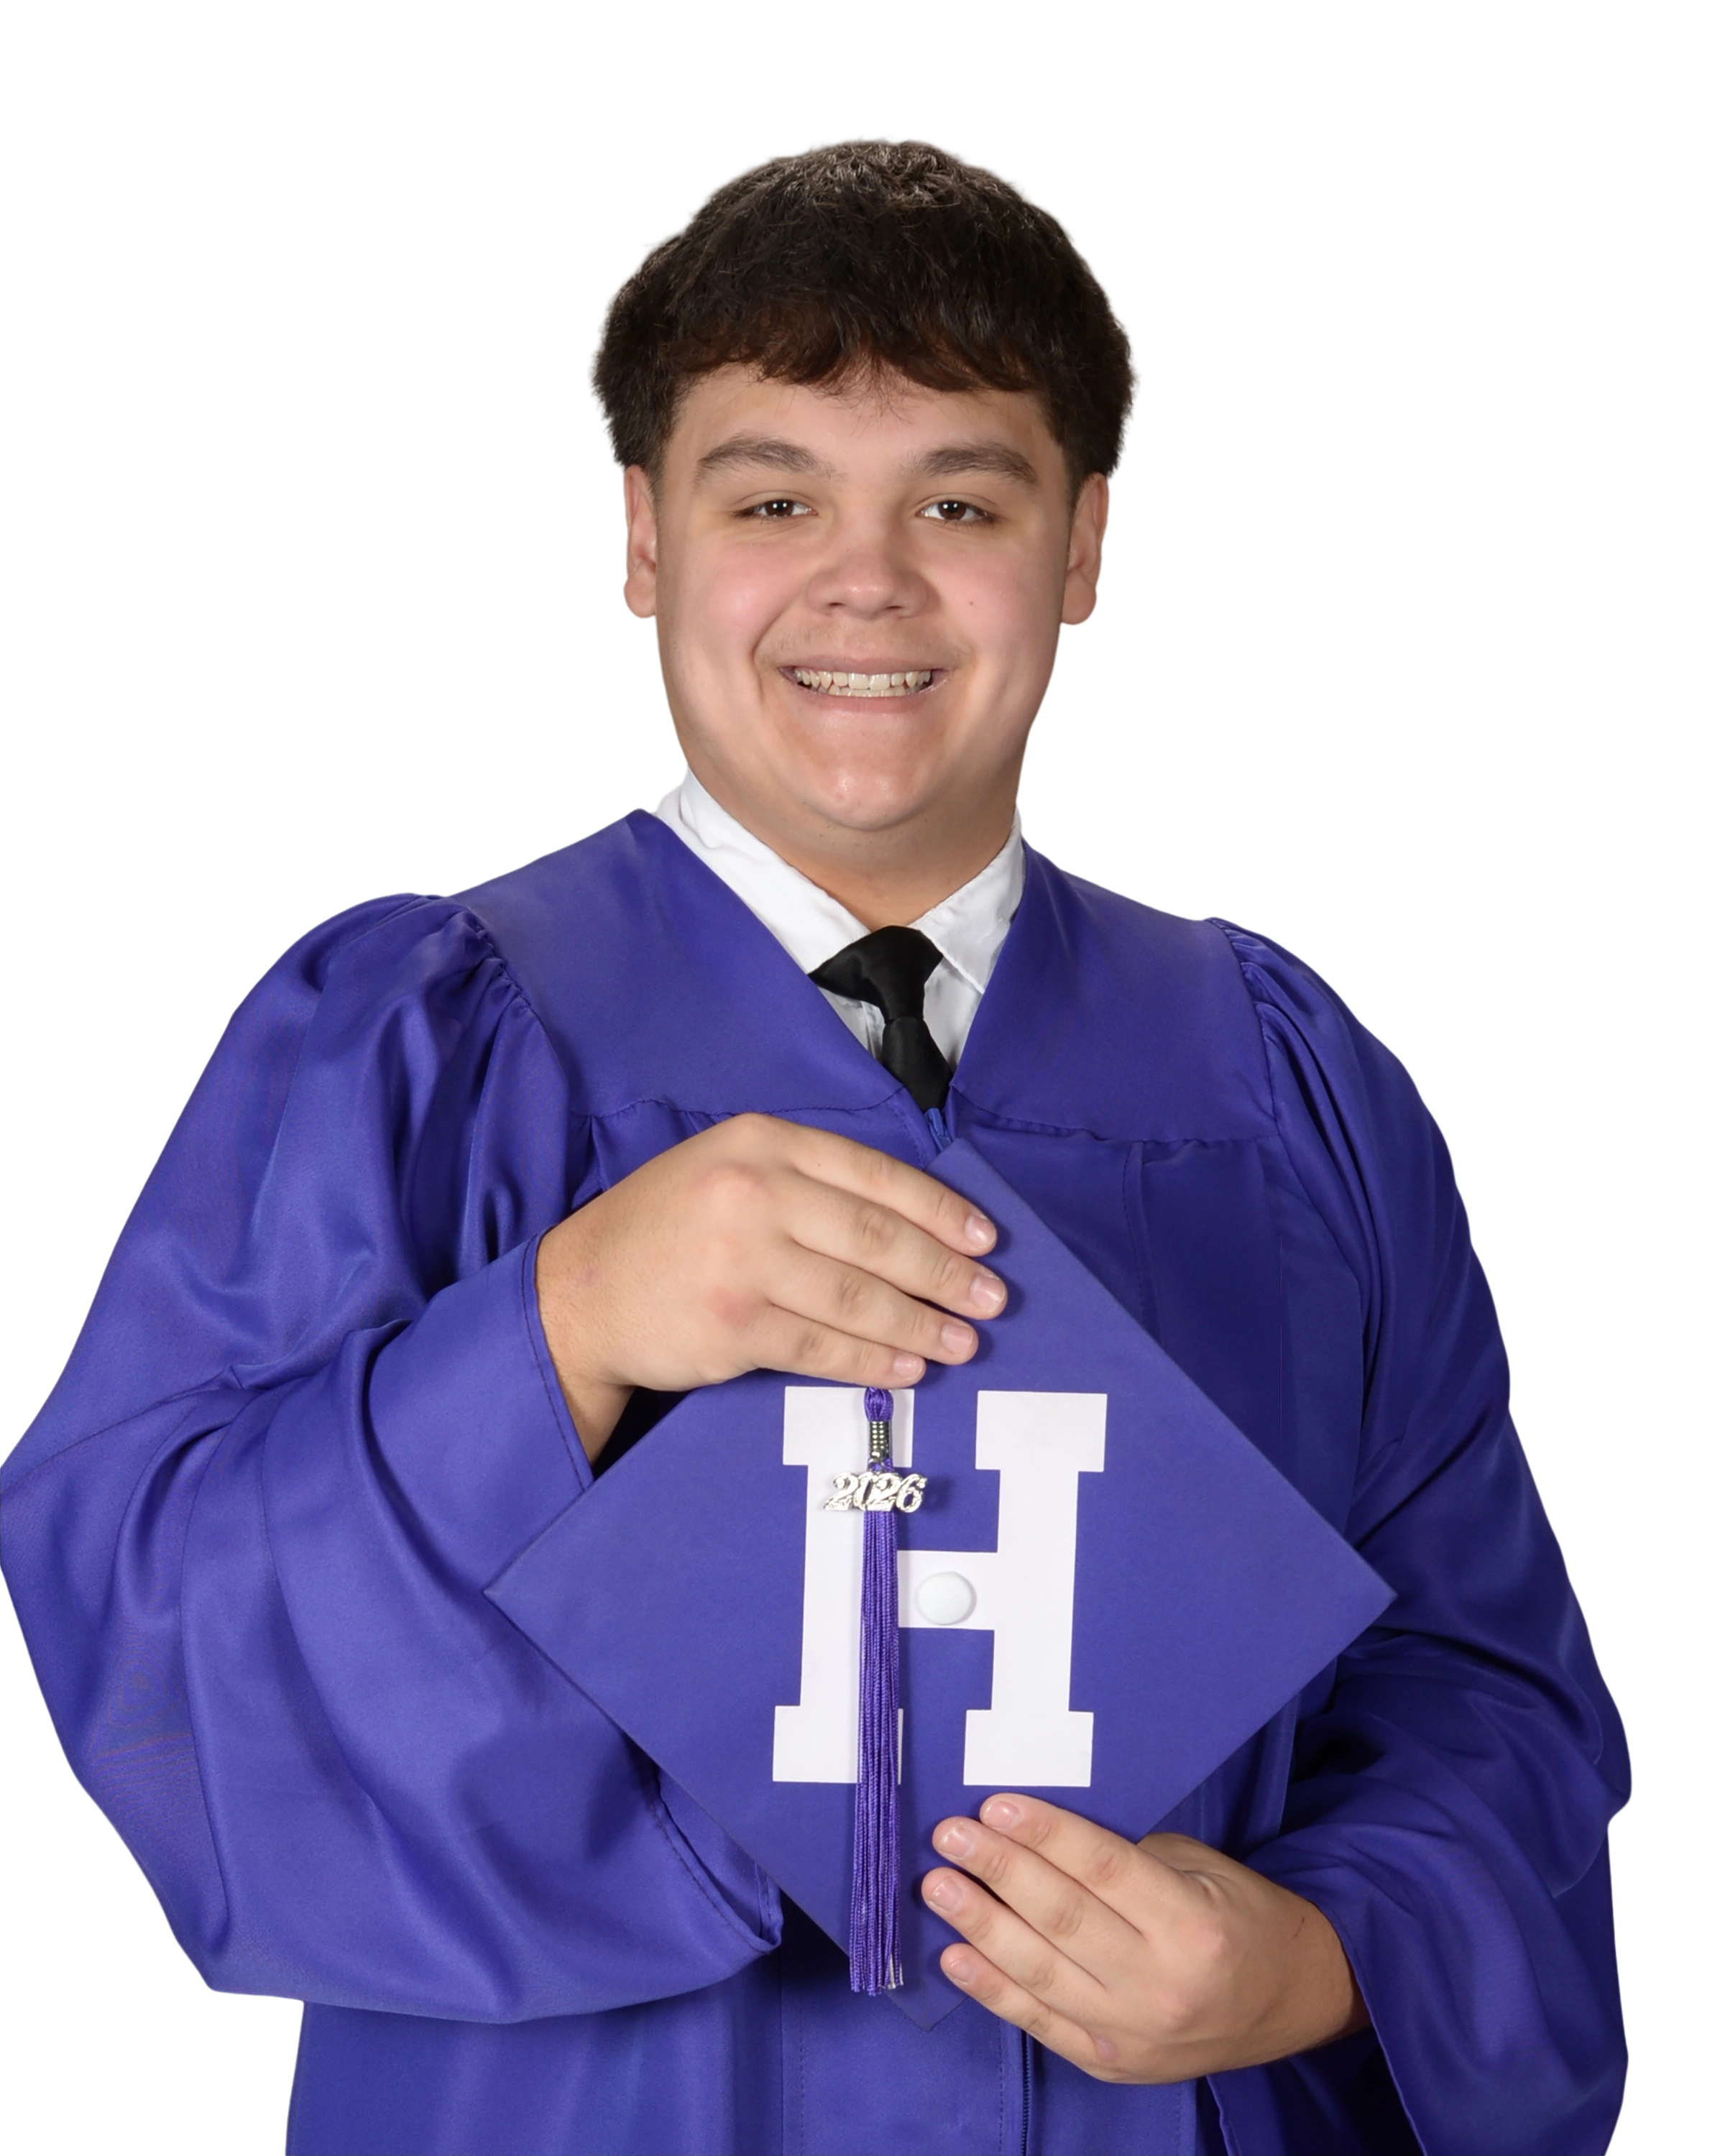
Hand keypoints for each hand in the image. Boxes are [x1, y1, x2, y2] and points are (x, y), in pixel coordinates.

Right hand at [536, 1114, 1003, 1458]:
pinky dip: (872, 1361)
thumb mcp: (728, 1169)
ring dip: (920, 1324)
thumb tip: (911, 1222)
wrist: (579, 1292)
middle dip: (945, 1274)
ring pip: (858, 1297)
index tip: (985, 1240)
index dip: (940, 1211)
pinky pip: (822, 1348)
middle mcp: (753, 1194)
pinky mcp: (732, 1326)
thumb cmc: (665, 1230)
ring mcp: (741, 1261)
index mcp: (761, 1142)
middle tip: (990, 1300)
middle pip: (878, 1238)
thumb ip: (807, 1181)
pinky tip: (905, 1367)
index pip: (875, 1175)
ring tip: (960, 1342)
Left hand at [922, 1796, 1367, 2081]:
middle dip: (999, 1872)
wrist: (1288, 2000)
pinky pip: (1040, 2023)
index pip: (1103, 1869)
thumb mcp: (1199, 1867)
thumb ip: (1125, 1858)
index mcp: (1192, 1924)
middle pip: (1063, 1918)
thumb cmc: (1238, 1915)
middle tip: (950, 1836)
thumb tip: (1038, 1835)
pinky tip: (955, 1957)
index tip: (994, 1805)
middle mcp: (1161, 1984)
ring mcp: (1133, 2033)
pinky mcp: (1110, 2065)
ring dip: (980, 1926)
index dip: (1045, 1835)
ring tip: (937, 1887)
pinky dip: (992, 1991)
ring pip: (1041, 1972)